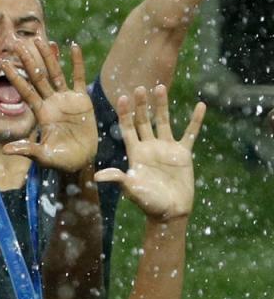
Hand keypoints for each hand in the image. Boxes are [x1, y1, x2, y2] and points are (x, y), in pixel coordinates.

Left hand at [2, 40, 97, 173]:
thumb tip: (5, 150)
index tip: (3, 63)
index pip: (25, 91)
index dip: (16, 77)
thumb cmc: (60, 161)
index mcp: (40, 114)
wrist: (80, 162)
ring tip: (41, 39)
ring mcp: (66, 99)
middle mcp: (50, 103)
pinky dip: (77, 62)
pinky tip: (73, 46)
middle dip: (28, 60)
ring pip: (55, 73)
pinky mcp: (82, 100)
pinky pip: (79, 77)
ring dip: (48, 56)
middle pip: (37, 77)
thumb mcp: (42, 156)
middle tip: (17, 42)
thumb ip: (27, 149)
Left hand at [94, 86, 205, 220]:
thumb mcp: (131, 188)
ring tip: (160, 87)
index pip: (127, 129)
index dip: (125, 114)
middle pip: (143, 121)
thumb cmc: (147, 202)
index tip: (122, 97)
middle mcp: (149, 147)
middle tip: (139, 88)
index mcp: (135, 153)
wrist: (169, 211)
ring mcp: (166, 149)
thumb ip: (117, 178)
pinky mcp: (183, 153)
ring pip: (164, 122)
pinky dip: (195, 120)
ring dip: (162, 106)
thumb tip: (98, 177)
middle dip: (141, 105)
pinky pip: (190, 133)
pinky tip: (201, 105)